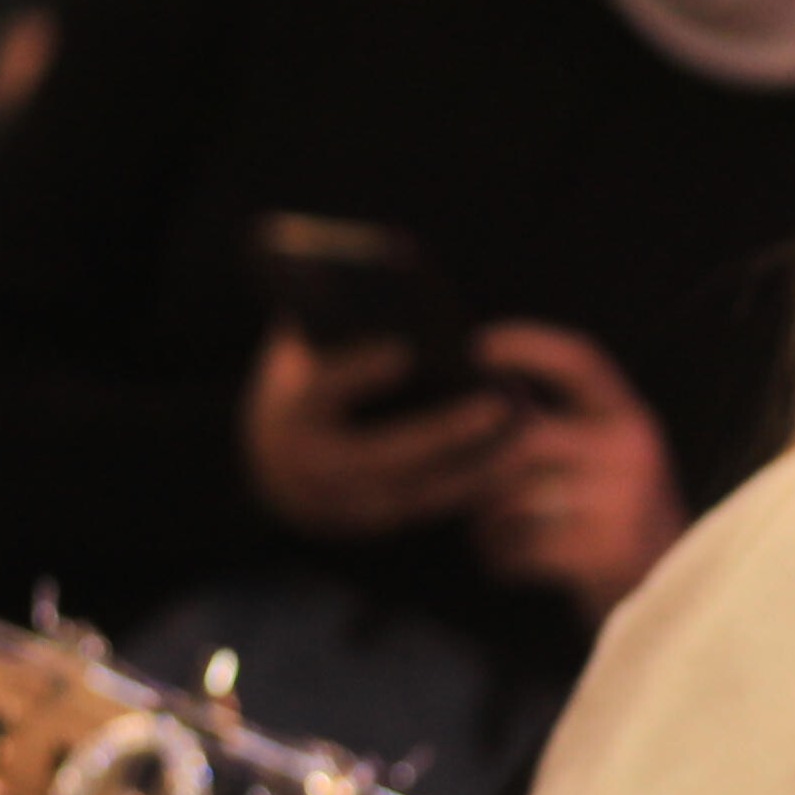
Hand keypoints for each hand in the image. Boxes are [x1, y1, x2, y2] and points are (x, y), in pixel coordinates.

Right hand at [243, 324, 517, 539]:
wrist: (271, 466)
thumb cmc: (300, 382)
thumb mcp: (298, 346)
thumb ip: (329, 315)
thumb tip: (383, 272)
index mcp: (289, 413)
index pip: (322, 392)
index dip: (359, 371)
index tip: (405, 349)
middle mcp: (311, 468)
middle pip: (383, 454)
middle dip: (442, 431)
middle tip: (497, 403)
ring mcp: (342, 505)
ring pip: (416, 490)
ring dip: (474, 465)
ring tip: (523, 428)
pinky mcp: (374, 523)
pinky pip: (431, 507)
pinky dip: (473, 484)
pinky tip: (515, 456)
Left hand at [468, 326, 682, 607]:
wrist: (670, 595)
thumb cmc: (620, 523)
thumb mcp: (610, 462)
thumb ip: (560, 428)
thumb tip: (484, 397)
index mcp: (631, 418)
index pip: (581, 360)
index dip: (528, 345)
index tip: (478, 343)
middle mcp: (632, 449)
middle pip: (525, 438)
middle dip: (483, 469)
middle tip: (466, 491)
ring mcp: (621, 500)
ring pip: (515, 495)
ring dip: (486, 519)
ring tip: (488, 532)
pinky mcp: (603, 549)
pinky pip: (521, 544)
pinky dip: (500, 557)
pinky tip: (505, 563)